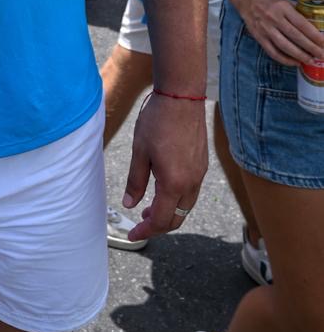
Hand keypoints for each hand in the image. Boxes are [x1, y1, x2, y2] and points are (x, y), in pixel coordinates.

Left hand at [122, 92, 207, 240]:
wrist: (181, 97)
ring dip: (169, 212)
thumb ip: (135, 181)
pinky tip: (163, 188)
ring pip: (186, 206)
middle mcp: (191, 183)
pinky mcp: (202, 164)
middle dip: (158, 225)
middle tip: (140, 223)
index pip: (160, 219)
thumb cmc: (157, 121)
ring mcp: (200, 174)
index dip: (145, 230)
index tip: (132, 235)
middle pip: (177, 218)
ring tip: (149, 207)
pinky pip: (191, 191)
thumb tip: (129, 205)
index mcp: (174, 183)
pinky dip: (177, 198)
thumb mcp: (139, 152)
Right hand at [238, 0, 323, 66]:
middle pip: (296, 37)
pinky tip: (295, 62)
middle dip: (311, 48)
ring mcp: (265, 29)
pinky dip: (285, 59)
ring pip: (285, 46)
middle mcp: (274, 18)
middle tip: (322, 56)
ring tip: (311, 61)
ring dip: (300, 56)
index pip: (302, 24)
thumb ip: (300, 12)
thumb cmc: (271, 1)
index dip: (315, 36)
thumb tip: (317, 25)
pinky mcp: (259, 37)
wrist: (248, 0)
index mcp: (283, 8)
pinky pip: (273, 52)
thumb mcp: (286, 1)